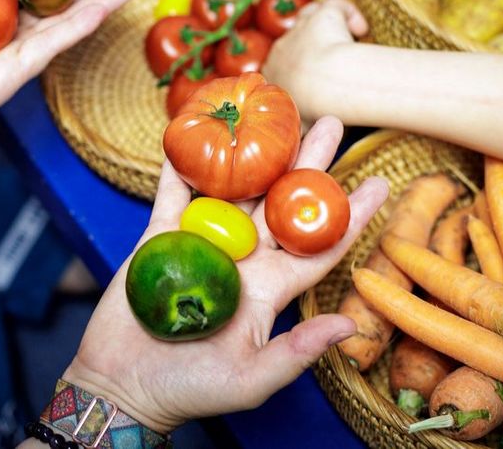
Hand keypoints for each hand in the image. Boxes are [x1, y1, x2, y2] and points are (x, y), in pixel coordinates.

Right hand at [61, 116, 387, 433]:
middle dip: (307, 164)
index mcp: (268, 287)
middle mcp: (242, 257)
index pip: (318, 246)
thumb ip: (295, 352)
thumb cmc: (189, 389)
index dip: (349, 215)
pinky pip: (174, 192)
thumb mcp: (248, 380)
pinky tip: (194, 132)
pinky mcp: (161, 236)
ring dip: (251, 151)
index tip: (378, 183)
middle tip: (330, 123)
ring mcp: (201, 242)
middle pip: (281, 202)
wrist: (124, 382)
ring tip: (271, 114)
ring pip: (234, 188)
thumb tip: (350, 326)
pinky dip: (181, 164)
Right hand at [262, 0, 368, 128]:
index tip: (313, 78)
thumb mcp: (299, 131)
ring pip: (311, 17)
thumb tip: (299, 152)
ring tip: (350, 40)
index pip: (279, 64)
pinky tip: (362, 29)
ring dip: (330, 27)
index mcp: (271, 74)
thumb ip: (298, 137)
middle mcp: (279, 50)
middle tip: (333, 62)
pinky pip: (334, 5)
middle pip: (293, 40)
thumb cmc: (314, 111)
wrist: (325, 86)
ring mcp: (298, 31)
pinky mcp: (321, 16)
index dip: (297, 68)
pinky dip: (349, 13)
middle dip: (312, 47)